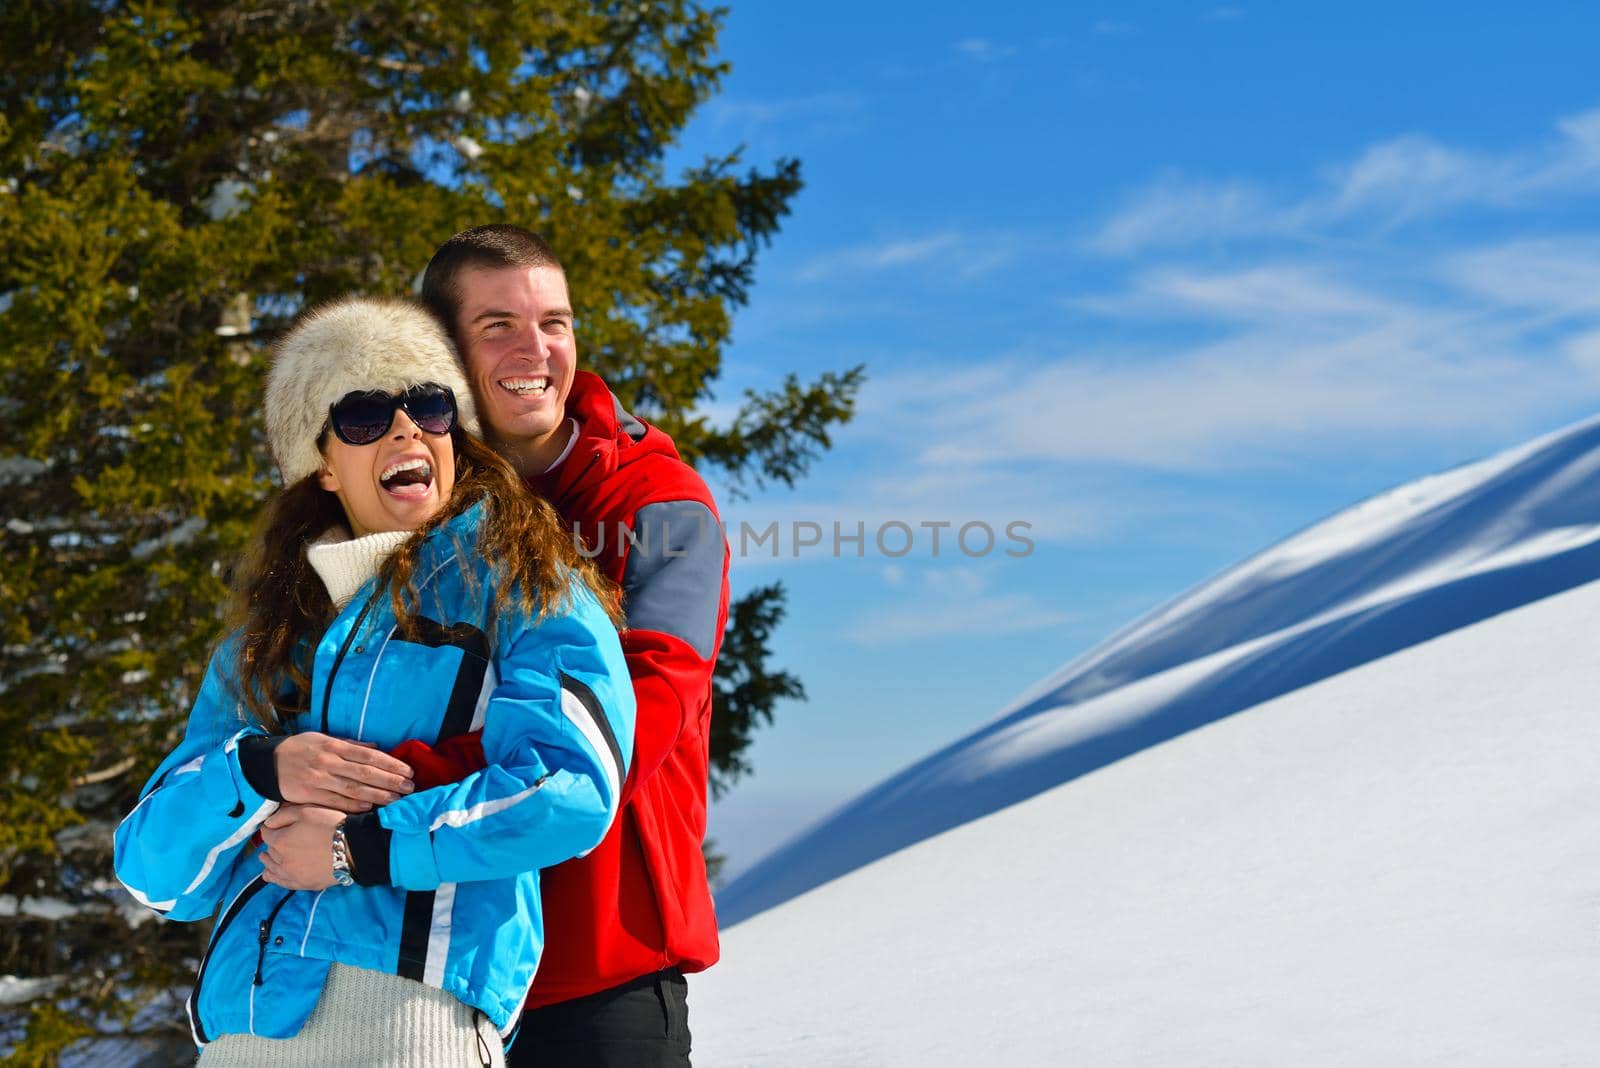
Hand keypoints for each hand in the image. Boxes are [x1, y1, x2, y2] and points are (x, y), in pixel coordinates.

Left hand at [259, 804, 347, 889]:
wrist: (352, 849)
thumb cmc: (331, 827)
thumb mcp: (306, 811)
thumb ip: (283, 815)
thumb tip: (268, 823)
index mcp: (280, 841)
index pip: (266, 833)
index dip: (270, 827)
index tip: (275, 826)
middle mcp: (281, 860)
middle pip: (268, 851)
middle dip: (270, 844)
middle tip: (274, 839)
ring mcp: (291, 874)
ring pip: (272, 869)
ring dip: (268, 861)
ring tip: (265, 858)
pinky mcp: (302, 884)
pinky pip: (281, 883)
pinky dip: (274, 878)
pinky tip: (270, 875)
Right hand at [273, 732, 413, 811]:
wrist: (266, 763)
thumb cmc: (299, 749)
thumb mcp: (323, 739)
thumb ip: (350, 744)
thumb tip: (376, 747)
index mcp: (334, 746)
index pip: (369, 755)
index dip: (390, 764)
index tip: (407, 771)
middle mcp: (328, 762)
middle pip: (365, 773)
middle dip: (389, 781)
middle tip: (409, 788)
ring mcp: (318, 779)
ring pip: (353, 789)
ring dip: (377, 796)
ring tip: (396, 800)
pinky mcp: (309, 795)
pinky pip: (334, 802)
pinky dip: (352, 806)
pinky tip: (369, 809)